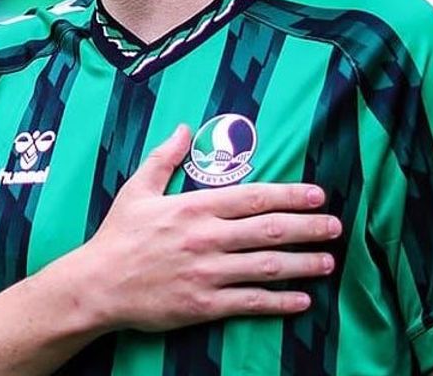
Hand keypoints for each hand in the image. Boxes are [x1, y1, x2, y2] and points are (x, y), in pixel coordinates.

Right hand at [69, 124, 341, 332]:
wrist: (96, 285)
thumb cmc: (118, 236)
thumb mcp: (138, 189)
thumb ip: (165, 158)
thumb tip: (184, 128)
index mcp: (195, 207)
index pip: (254, 197)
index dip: (291, 195)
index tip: (318, 195)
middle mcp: (207, 238)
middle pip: (270, 230)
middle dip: (309, 228)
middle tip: (335, 227)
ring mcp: (207, 273)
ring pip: (267, 266)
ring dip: (303, 264)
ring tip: (328, 262)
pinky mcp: (204, 304)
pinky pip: (250, 303)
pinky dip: (279, 302)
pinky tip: (302, 301)